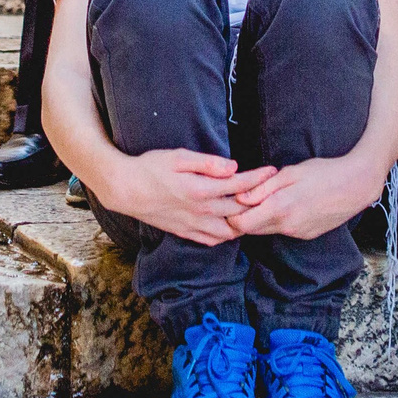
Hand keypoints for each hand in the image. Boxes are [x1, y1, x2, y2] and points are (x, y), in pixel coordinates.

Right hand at [105, 149, 276, 245]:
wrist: (125, 190)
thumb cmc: (150, 167)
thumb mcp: (178, 157)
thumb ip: (207, 163)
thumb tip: (233, 167)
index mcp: (201, 190)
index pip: (239, 185)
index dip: (259, 177)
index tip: (272, 170)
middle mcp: (201, 211)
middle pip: (240, 210)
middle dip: (259, 200)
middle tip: (271, 191)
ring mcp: (193, 225)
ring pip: (230, 231)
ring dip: (244, 221)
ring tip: (253, 209)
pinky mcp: (185, 232)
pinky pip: (213, 240)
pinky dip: (227, 234)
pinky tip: (230, 223)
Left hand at [227, 156, 382, 241]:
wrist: (357, 186)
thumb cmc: (324, 172)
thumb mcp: (291, 172)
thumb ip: (263, 187)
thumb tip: (239, 197)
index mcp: (279, 208)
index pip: (240, 224)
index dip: (230, 214)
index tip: (230, 199)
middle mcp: (287, 226)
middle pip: (251, 230)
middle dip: (243, 217)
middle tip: (243, 198)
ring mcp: (297, 233)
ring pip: (266, 231)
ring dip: (259, 219)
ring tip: (264, 198)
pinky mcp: (306, 235)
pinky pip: (282, 230)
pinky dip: (276, 221)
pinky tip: (284, 204)